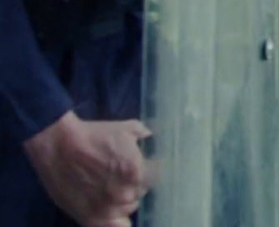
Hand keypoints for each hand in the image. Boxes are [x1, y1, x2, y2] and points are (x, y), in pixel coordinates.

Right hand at [22, 112, 151, 226]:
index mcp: (137, 173)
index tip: (136, 169)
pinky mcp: (88, 217)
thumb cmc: (92, 135)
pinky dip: (113, 222)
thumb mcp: (125, 129)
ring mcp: (106, 208)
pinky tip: (109, 212)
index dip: (146, 173)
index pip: (153, 180)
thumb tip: (150, 137)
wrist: (57, 144)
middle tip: (117, 178)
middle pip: (138, 195)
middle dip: (132, 187)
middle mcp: (124, 194)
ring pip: (125, 210)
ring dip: (121, 202)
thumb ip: (143, 135)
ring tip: (107, 190)